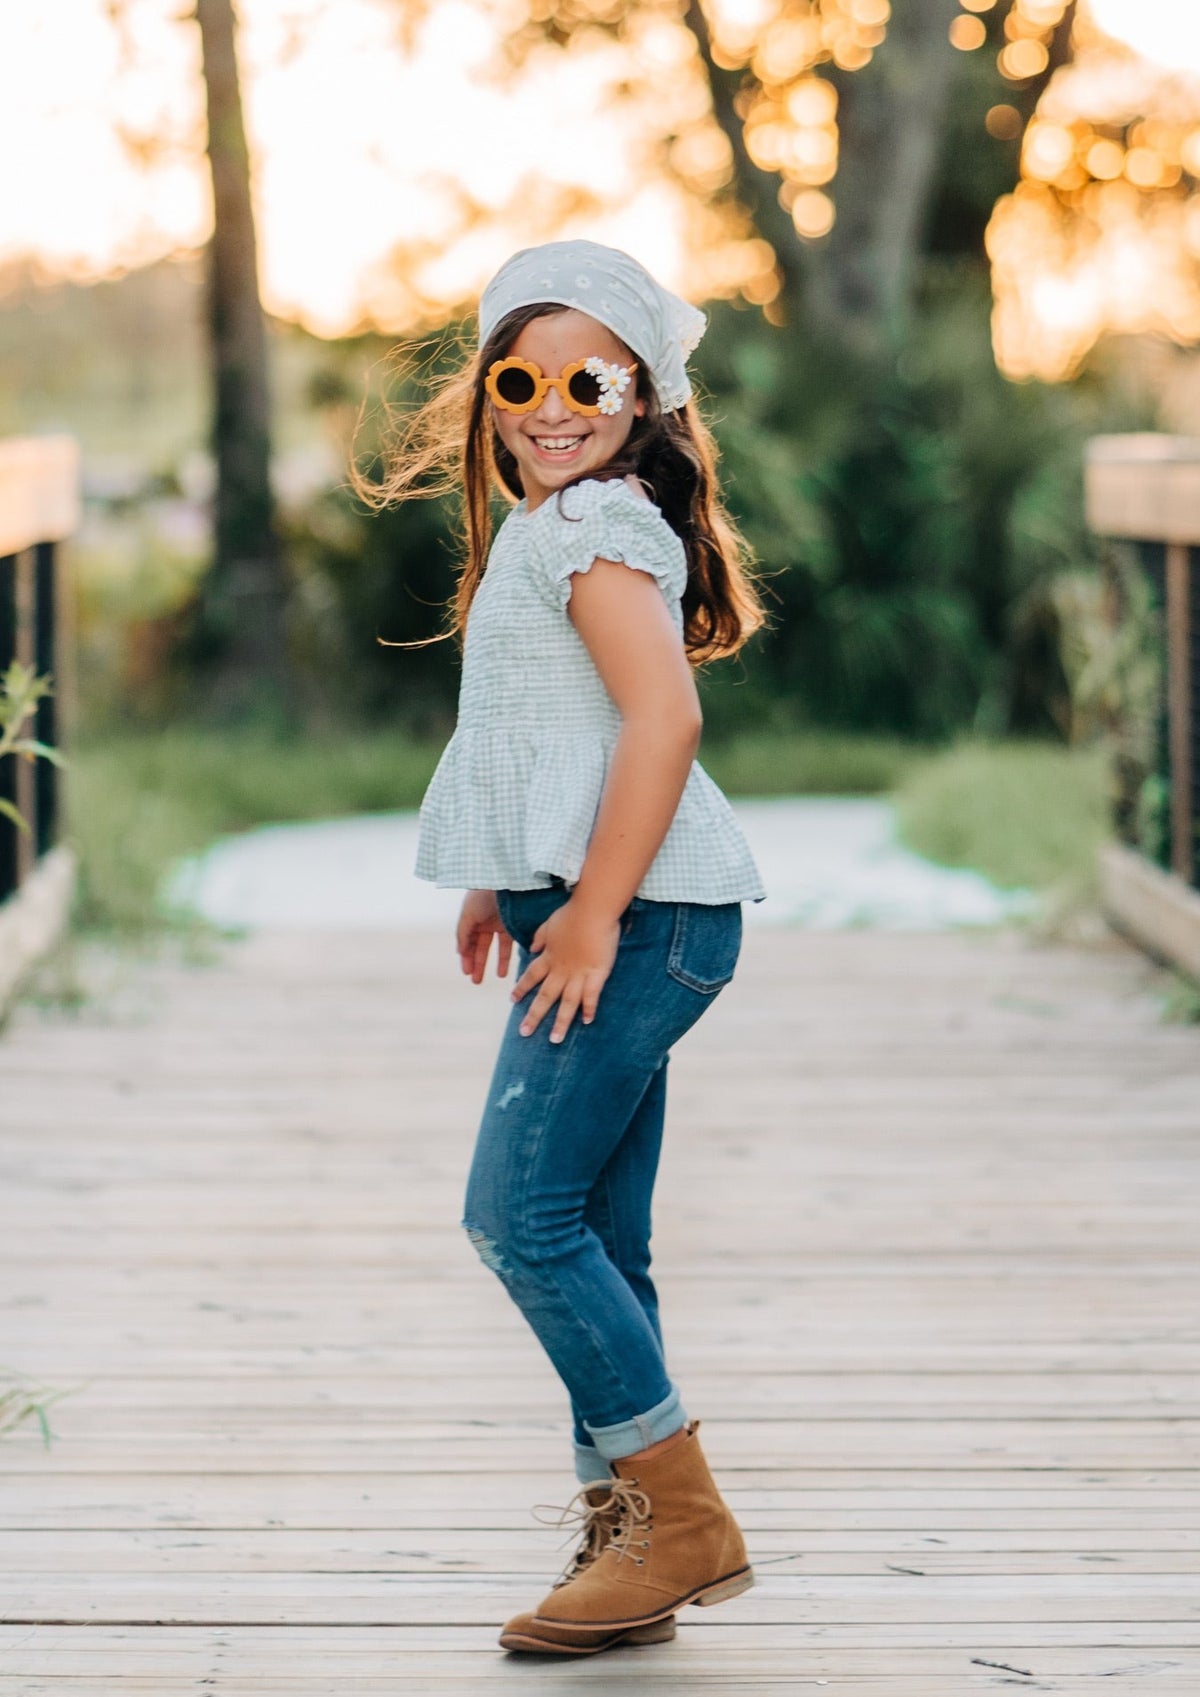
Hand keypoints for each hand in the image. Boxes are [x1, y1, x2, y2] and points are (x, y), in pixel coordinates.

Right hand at [457, 890, 512, 984]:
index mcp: (473, 918)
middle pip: (482, 947)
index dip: (467, 957)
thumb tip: (460, 952)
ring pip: (499, 947)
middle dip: (479, 964)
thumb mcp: (467, 914)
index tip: (467, 972)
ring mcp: (503, 923)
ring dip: (499, 962)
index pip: (469, 942)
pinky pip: (513, 943)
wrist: (504, 881)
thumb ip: (463, 934)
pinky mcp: (517, 924)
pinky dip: (512, 954)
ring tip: (500, 976)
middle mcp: (487, 922)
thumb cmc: (482, 895)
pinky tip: (512, 963)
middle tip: (477, 982)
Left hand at [510, 896, 618, 1043]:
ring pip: (567, 1002)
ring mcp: (579, 973)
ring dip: (560, 1022)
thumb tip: (531, 948)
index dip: (521, 988)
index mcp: (549, 956)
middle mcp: (561, 969)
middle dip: (534, 1015)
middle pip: (545, 996)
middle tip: (524, 1033)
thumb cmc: (572, 913)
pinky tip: (587, 1022)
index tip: (512, 1000)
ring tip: (555, 1040)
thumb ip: (540, 937)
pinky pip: (592, 995)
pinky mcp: (597, 973)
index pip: (531, 976)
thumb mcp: (549, 924)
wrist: (592, 909)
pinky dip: (589, 1009)